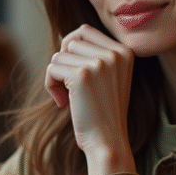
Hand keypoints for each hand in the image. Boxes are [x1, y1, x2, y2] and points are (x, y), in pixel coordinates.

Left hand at [44, 24, 136, 174]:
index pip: (85, 32)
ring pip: (59, 55)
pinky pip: (52, 69)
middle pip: (70, 41)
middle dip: (64, 63)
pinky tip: (62, 103)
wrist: (108, 143)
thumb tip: (66, 38)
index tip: (77, 77)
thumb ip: (95, 56)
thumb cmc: (103, 114)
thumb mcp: (108, 79)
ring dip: (56, 76)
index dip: (72, 51)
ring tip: (67, 97)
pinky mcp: (82, 76)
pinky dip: (50, 86)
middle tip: (69, 86)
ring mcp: (99, 63)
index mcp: (125, 51)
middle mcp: (115, 53)